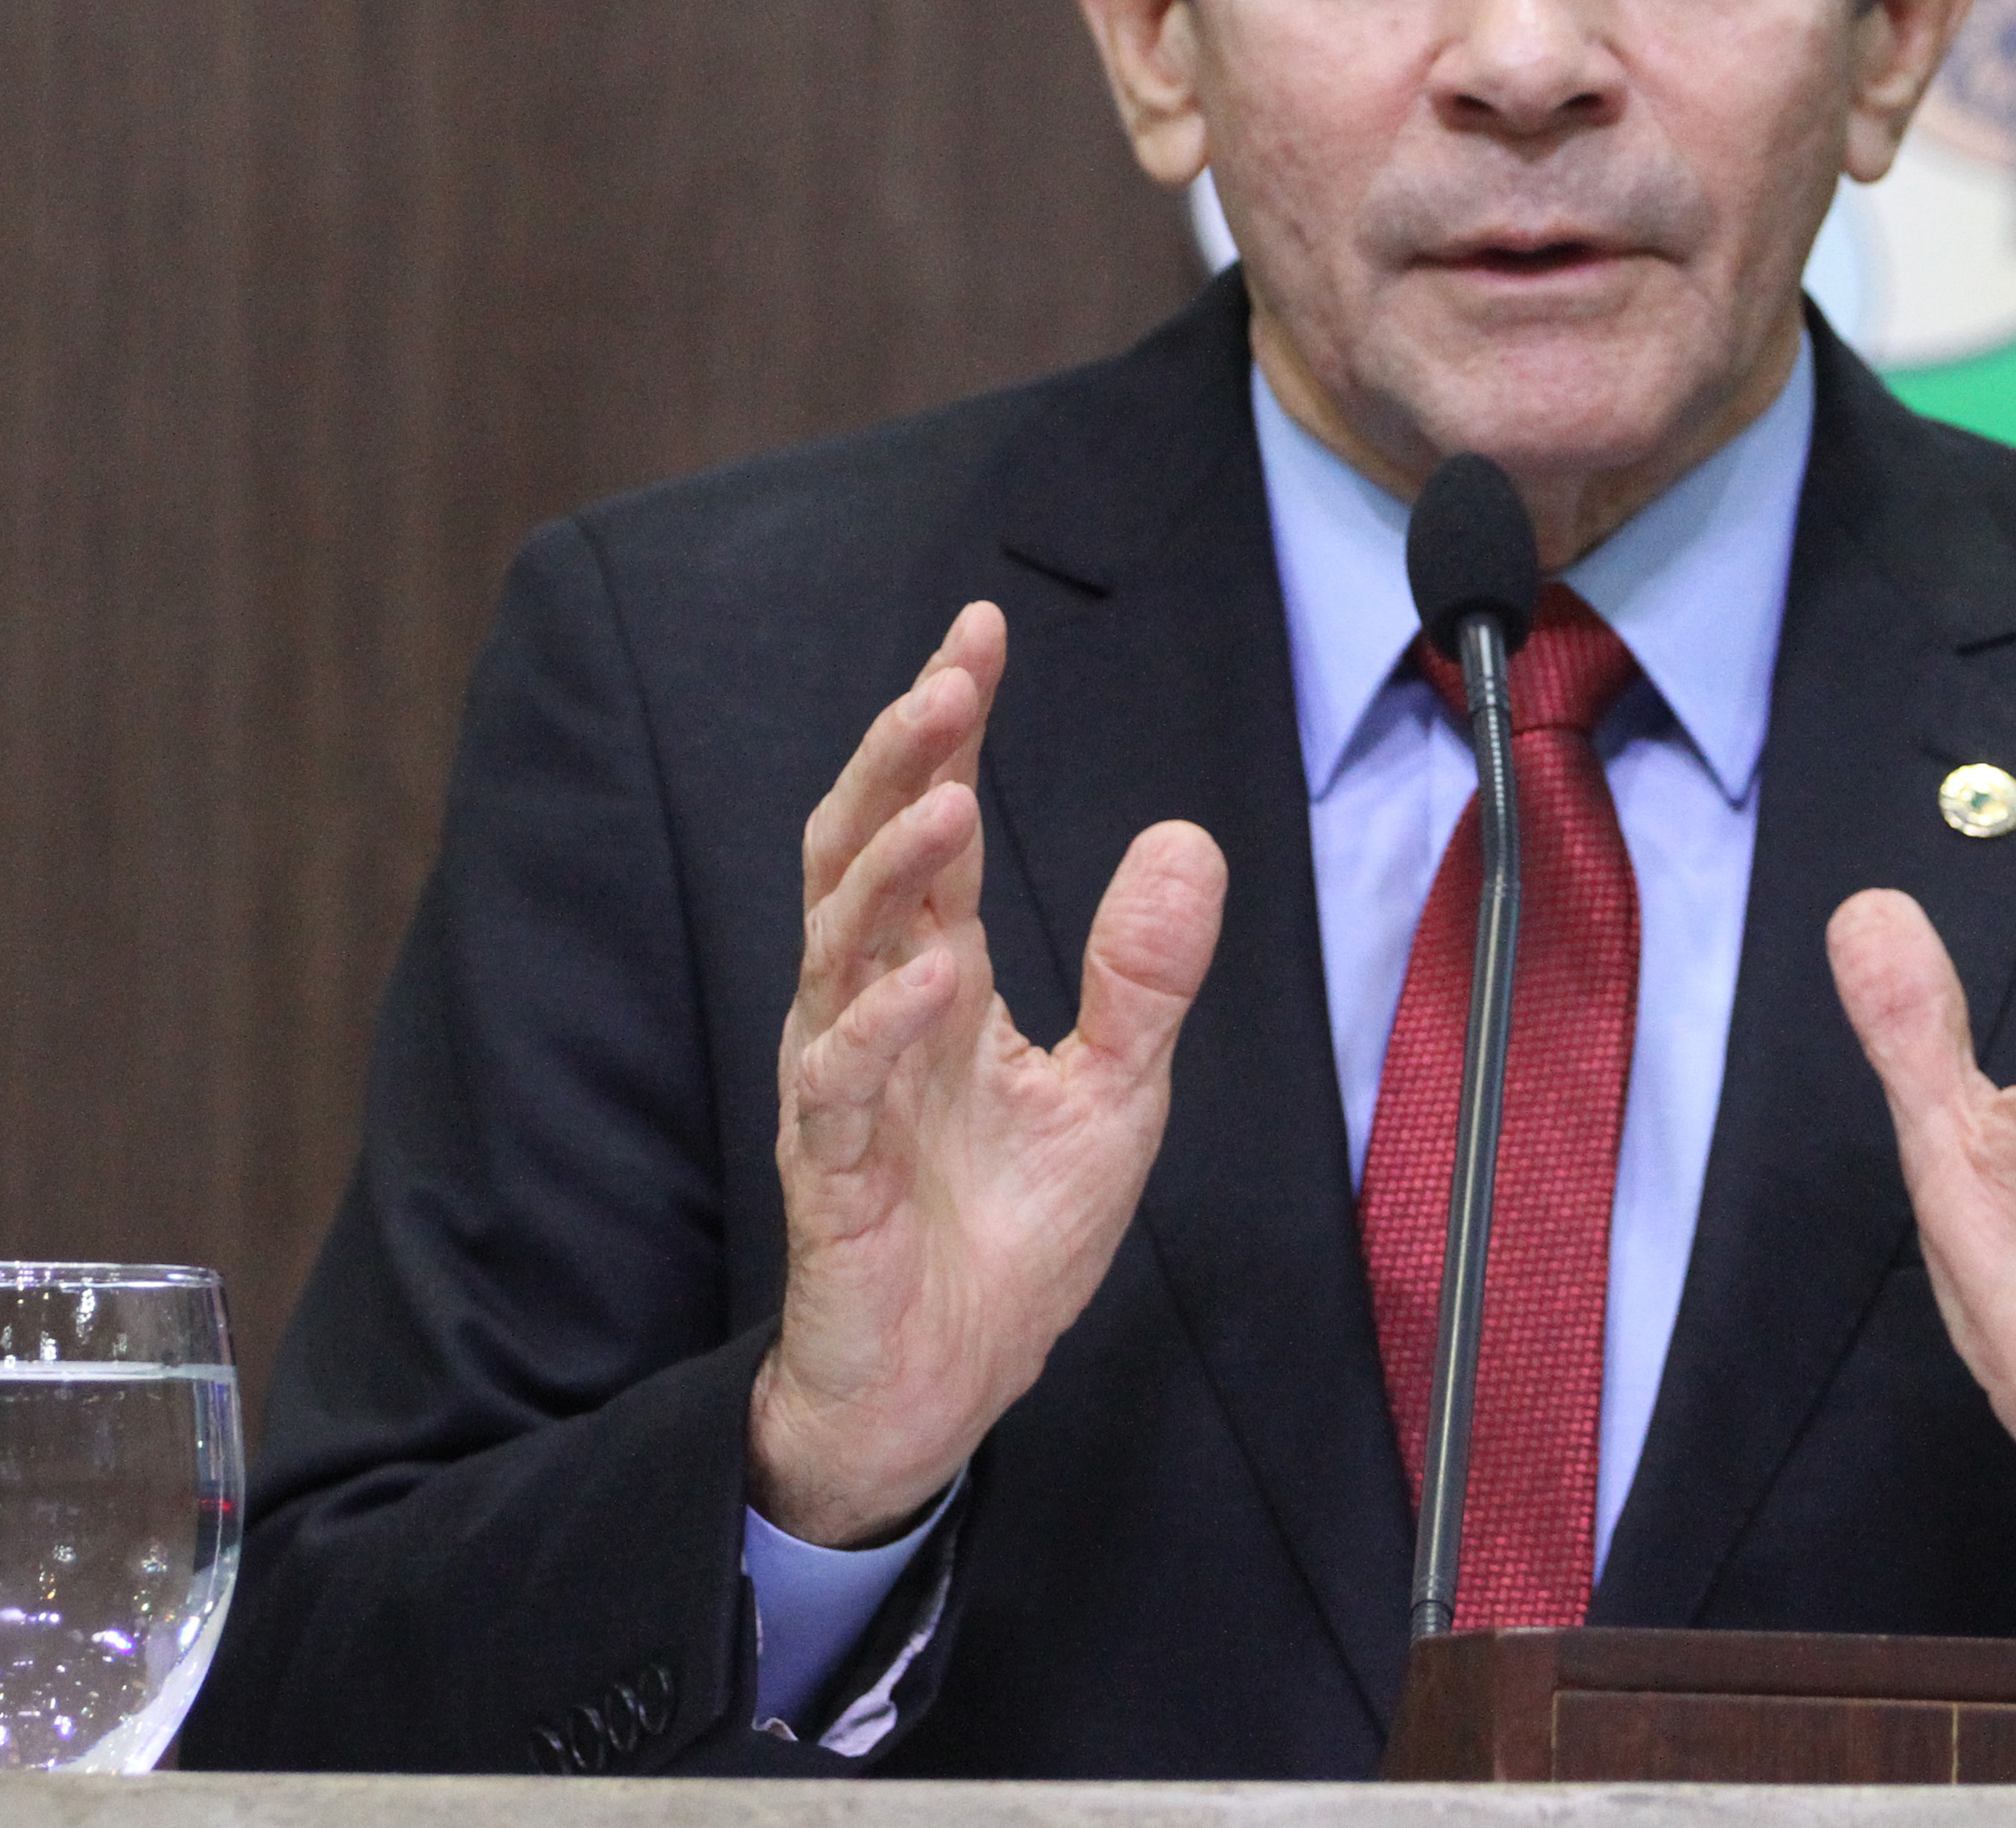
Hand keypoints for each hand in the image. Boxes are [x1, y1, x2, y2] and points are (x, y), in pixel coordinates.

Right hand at [748, 601, 1227, 1546]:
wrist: (947, 1383)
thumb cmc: (1010, 1236)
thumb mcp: (1117, 1092)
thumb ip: (1146, 974)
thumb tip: (1188, 838)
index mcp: (937, 977)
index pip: (933, 826)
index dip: (947, 728)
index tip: (980, 633)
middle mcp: (875, 1005)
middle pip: (864, 851)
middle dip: (900, 758)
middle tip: (949, 676)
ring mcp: (841, 1078)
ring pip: (839, 942)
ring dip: (891, 864)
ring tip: (952, 791)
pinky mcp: (827, 1167)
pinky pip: (835, 1077)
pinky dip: (878, 1022)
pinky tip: (931, 974)